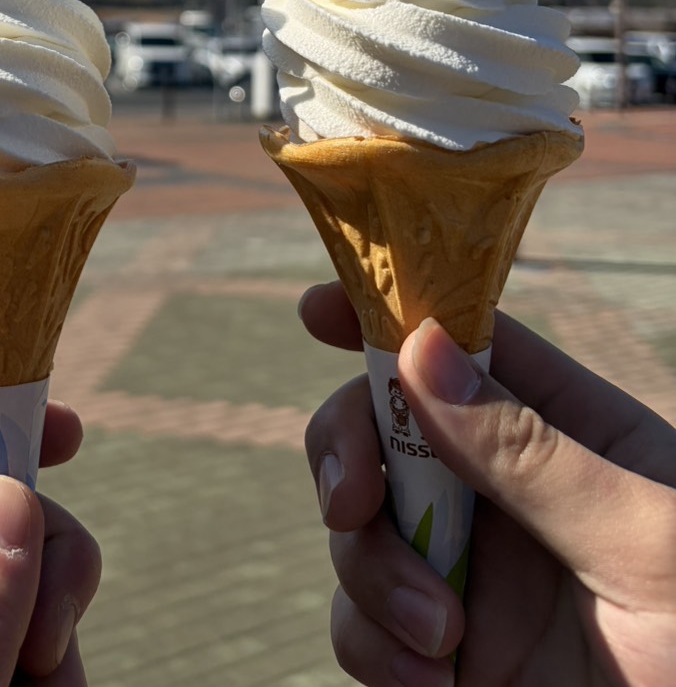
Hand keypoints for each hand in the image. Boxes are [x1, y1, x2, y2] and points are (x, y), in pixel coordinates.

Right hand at [300, 282, 675, 686]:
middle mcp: (506, 492)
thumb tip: (422, 353)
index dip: (389, 318)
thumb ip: (531, 454)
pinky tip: (429, 680)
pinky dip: (371, 645)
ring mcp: (471, 573)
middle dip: (348, 454)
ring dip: (370, 572)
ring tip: (439, 640)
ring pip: (358, 527)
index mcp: (570, 434)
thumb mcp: (644, 541)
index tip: (318, 312)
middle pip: (382, 426)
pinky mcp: (442, 654)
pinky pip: (361, 624)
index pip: (469, 346)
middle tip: (351, 503)